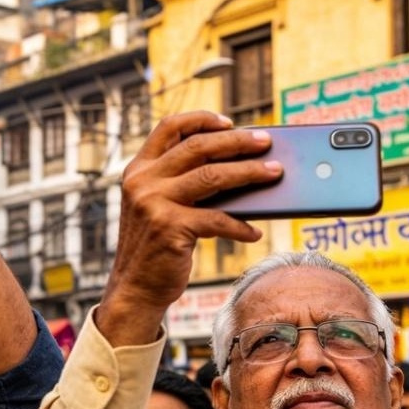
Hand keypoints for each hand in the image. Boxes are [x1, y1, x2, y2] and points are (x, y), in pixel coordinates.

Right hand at [95, 112, 279, 345]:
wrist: (134, 288)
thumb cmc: (156, 247)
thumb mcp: (160, 207)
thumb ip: (183, 184)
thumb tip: (238, 167)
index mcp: (138, 169)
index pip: (169, 127)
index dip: (201, 119)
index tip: (230, 122)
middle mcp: (142, 181)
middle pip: (198, 147)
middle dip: (237, 141)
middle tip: (266, 142)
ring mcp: (153, 203)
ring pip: (212, 176)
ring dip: (249, 173)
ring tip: (274, 173)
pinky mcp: (169, 228)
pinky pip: (217, 220)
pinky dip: (240, 226)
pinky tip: (254, 232)